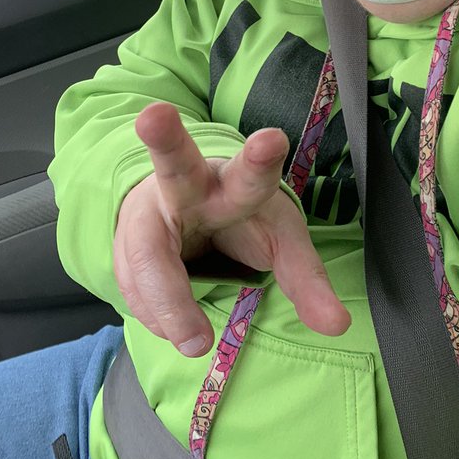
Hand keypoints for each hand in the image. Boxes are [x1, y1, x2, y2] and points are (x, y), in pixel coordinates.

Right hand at [114, 102, 350, 355]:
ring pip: (144, 249)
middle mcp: (186, 187)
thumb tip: (337, 326)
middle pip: (175, 163)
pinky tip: (173, 326)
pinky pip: (134, 288)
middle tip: (154, 117)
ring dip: (165, 298)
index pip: (251, 173)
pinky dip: (159, 318)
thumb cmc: (239, 220)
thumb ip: (304, 278)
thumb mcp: (278, 240)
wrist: (182, 211)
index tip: (273, 138)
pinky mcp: (121, 246)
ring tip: (196, 341)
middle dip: (164, 139)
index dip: (261, 158)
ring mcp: (146, 213)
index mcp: (234, 182)